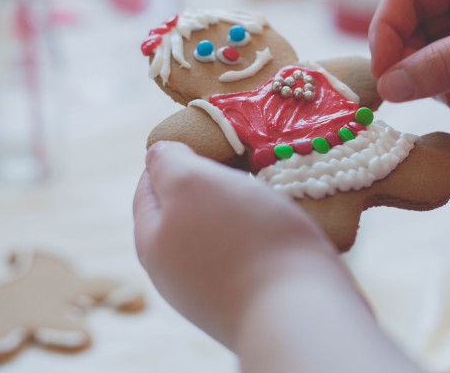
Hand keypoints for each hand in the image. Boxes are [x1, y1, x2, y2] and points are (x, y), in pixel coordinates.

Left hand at [133, 141, 344, 347]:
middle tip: (243, 160)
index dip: (175, 156)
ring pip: (219, 229)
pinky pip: (247, 251)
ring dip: (239, 205)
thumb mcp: (192, 183)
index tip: (210, 139)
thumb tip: (159, 154)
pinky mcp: (249, 298)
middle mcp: (176, 272)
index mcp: (153, 243)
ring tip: (267, 189)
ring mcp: (213, 290)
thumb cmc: (244, 238)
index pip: (148, 187)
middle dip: (211, 180)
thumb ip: (168, 163)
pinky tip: (281, 225)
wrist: (301, 311)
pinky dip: (260, 231)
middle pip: (186, 209)